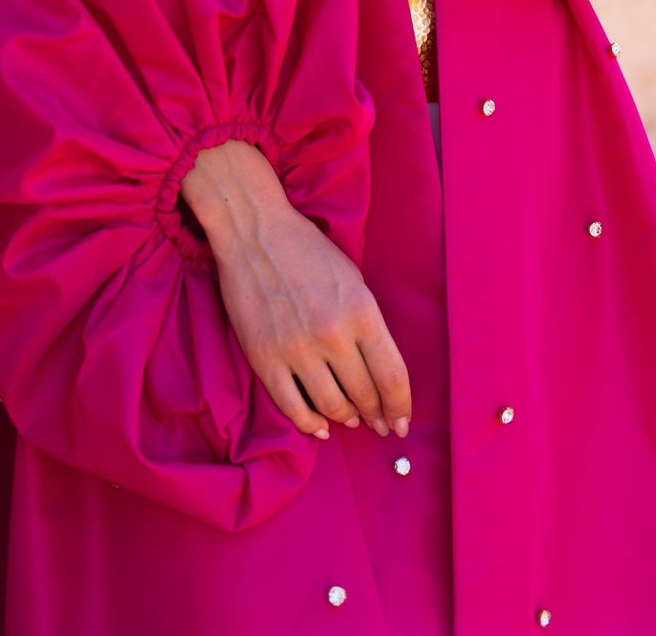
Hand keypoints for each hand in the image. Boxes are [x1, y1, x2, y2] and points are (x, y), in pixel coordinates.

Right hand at [181, 138, 410, 441]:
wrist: (254, 231)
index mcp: (362, 310)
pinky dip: (309, 424)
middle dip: (375, 415)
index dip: (400, 407)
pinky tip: (318, 425)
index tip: (401, 425)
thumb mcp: (353, 280)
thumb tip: (377, 372)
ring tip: (350, 420)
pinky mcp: (265, 358)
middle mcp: (333, 334)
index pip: (392, 376)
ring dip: (345, 419)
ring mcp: (297, 349)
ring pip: (332, 407)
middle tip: (377, 424)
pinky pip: (293, 407)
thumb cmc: (308, 251)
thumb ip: (368, 325)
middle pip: (364, 395)